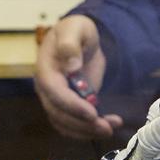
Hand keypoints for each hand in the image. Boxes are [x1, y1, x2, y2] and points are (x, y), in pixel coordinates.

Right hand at [34, 15, 123, 138]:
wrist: (77, 38)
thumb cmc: (75, 30)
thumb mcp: (75, 28)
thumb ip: (70, 45)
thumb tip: (71, 67)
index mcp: (46, 70)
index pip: (54, 93)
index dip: (72, 105)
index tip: (92, 113)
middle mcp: (47, 89)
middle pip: (59, 114)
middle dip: (82, 124)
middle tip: (107, 128)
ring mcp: (56, 100)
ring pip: (65, 124)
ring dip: (87, 131)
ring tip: (112, 127)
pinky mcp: (69, 106)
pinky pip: (73, 124)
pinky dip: (89, 130)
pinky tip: (109, 124)